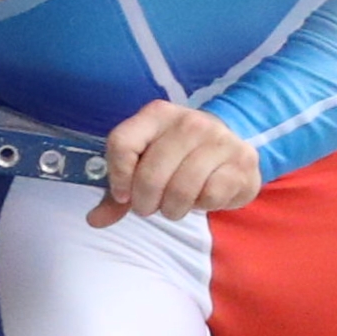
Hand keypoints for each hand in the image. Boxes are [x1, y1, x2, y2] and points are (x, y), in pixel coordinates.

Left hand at [88, 102, 260, 227]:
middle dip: (145, 203)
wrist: (229, 146)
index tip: (122, 195)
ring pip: (181, 189)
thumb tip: (94, 220)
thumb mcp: (145, 166)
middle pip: (150, 174)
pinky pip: (210, 196)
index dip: (117, 176)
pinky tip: (202, 197)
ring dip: (172, 209)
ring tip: (174, 206)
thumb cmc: (177, 158)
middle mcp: (189, 121)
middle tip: (150, 207)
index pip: (121, 143)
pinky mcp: (242, 161)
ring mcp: (219, 139)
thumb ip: (118, 192)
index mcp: (157, 114)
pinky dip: (201, 206)